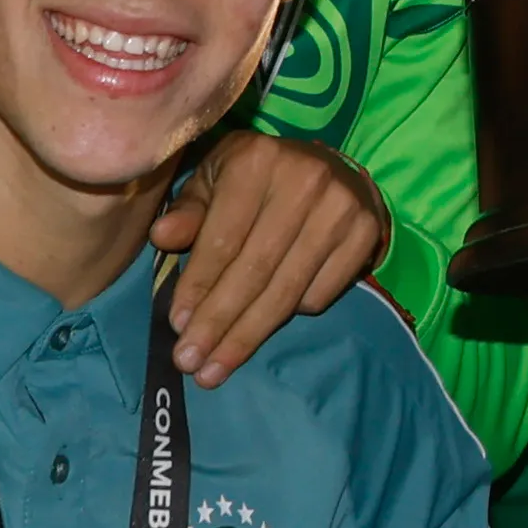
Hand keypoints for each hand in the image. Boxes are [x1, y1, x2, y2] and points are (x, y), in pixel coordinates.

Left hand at [150, 132, 389, 386]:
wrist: (331, 169)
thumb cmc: (257, 179)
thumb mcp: (216, 180)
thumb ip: (190, 210)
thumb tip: (161, 236)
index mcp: (256, 160)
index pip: (223, 238)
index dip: (198, 286)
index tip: (177, 326)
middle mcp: (303, 180)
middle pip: (254, 270)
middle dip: (219, 323)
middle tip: (192, 362)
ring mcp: (340, 208)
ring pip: (286, 291)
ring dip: (248, 336)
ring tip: (217, 368)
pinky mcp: (365, 233)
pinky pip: (320, 295)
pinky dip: (290, 316)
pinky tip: (264, 324)